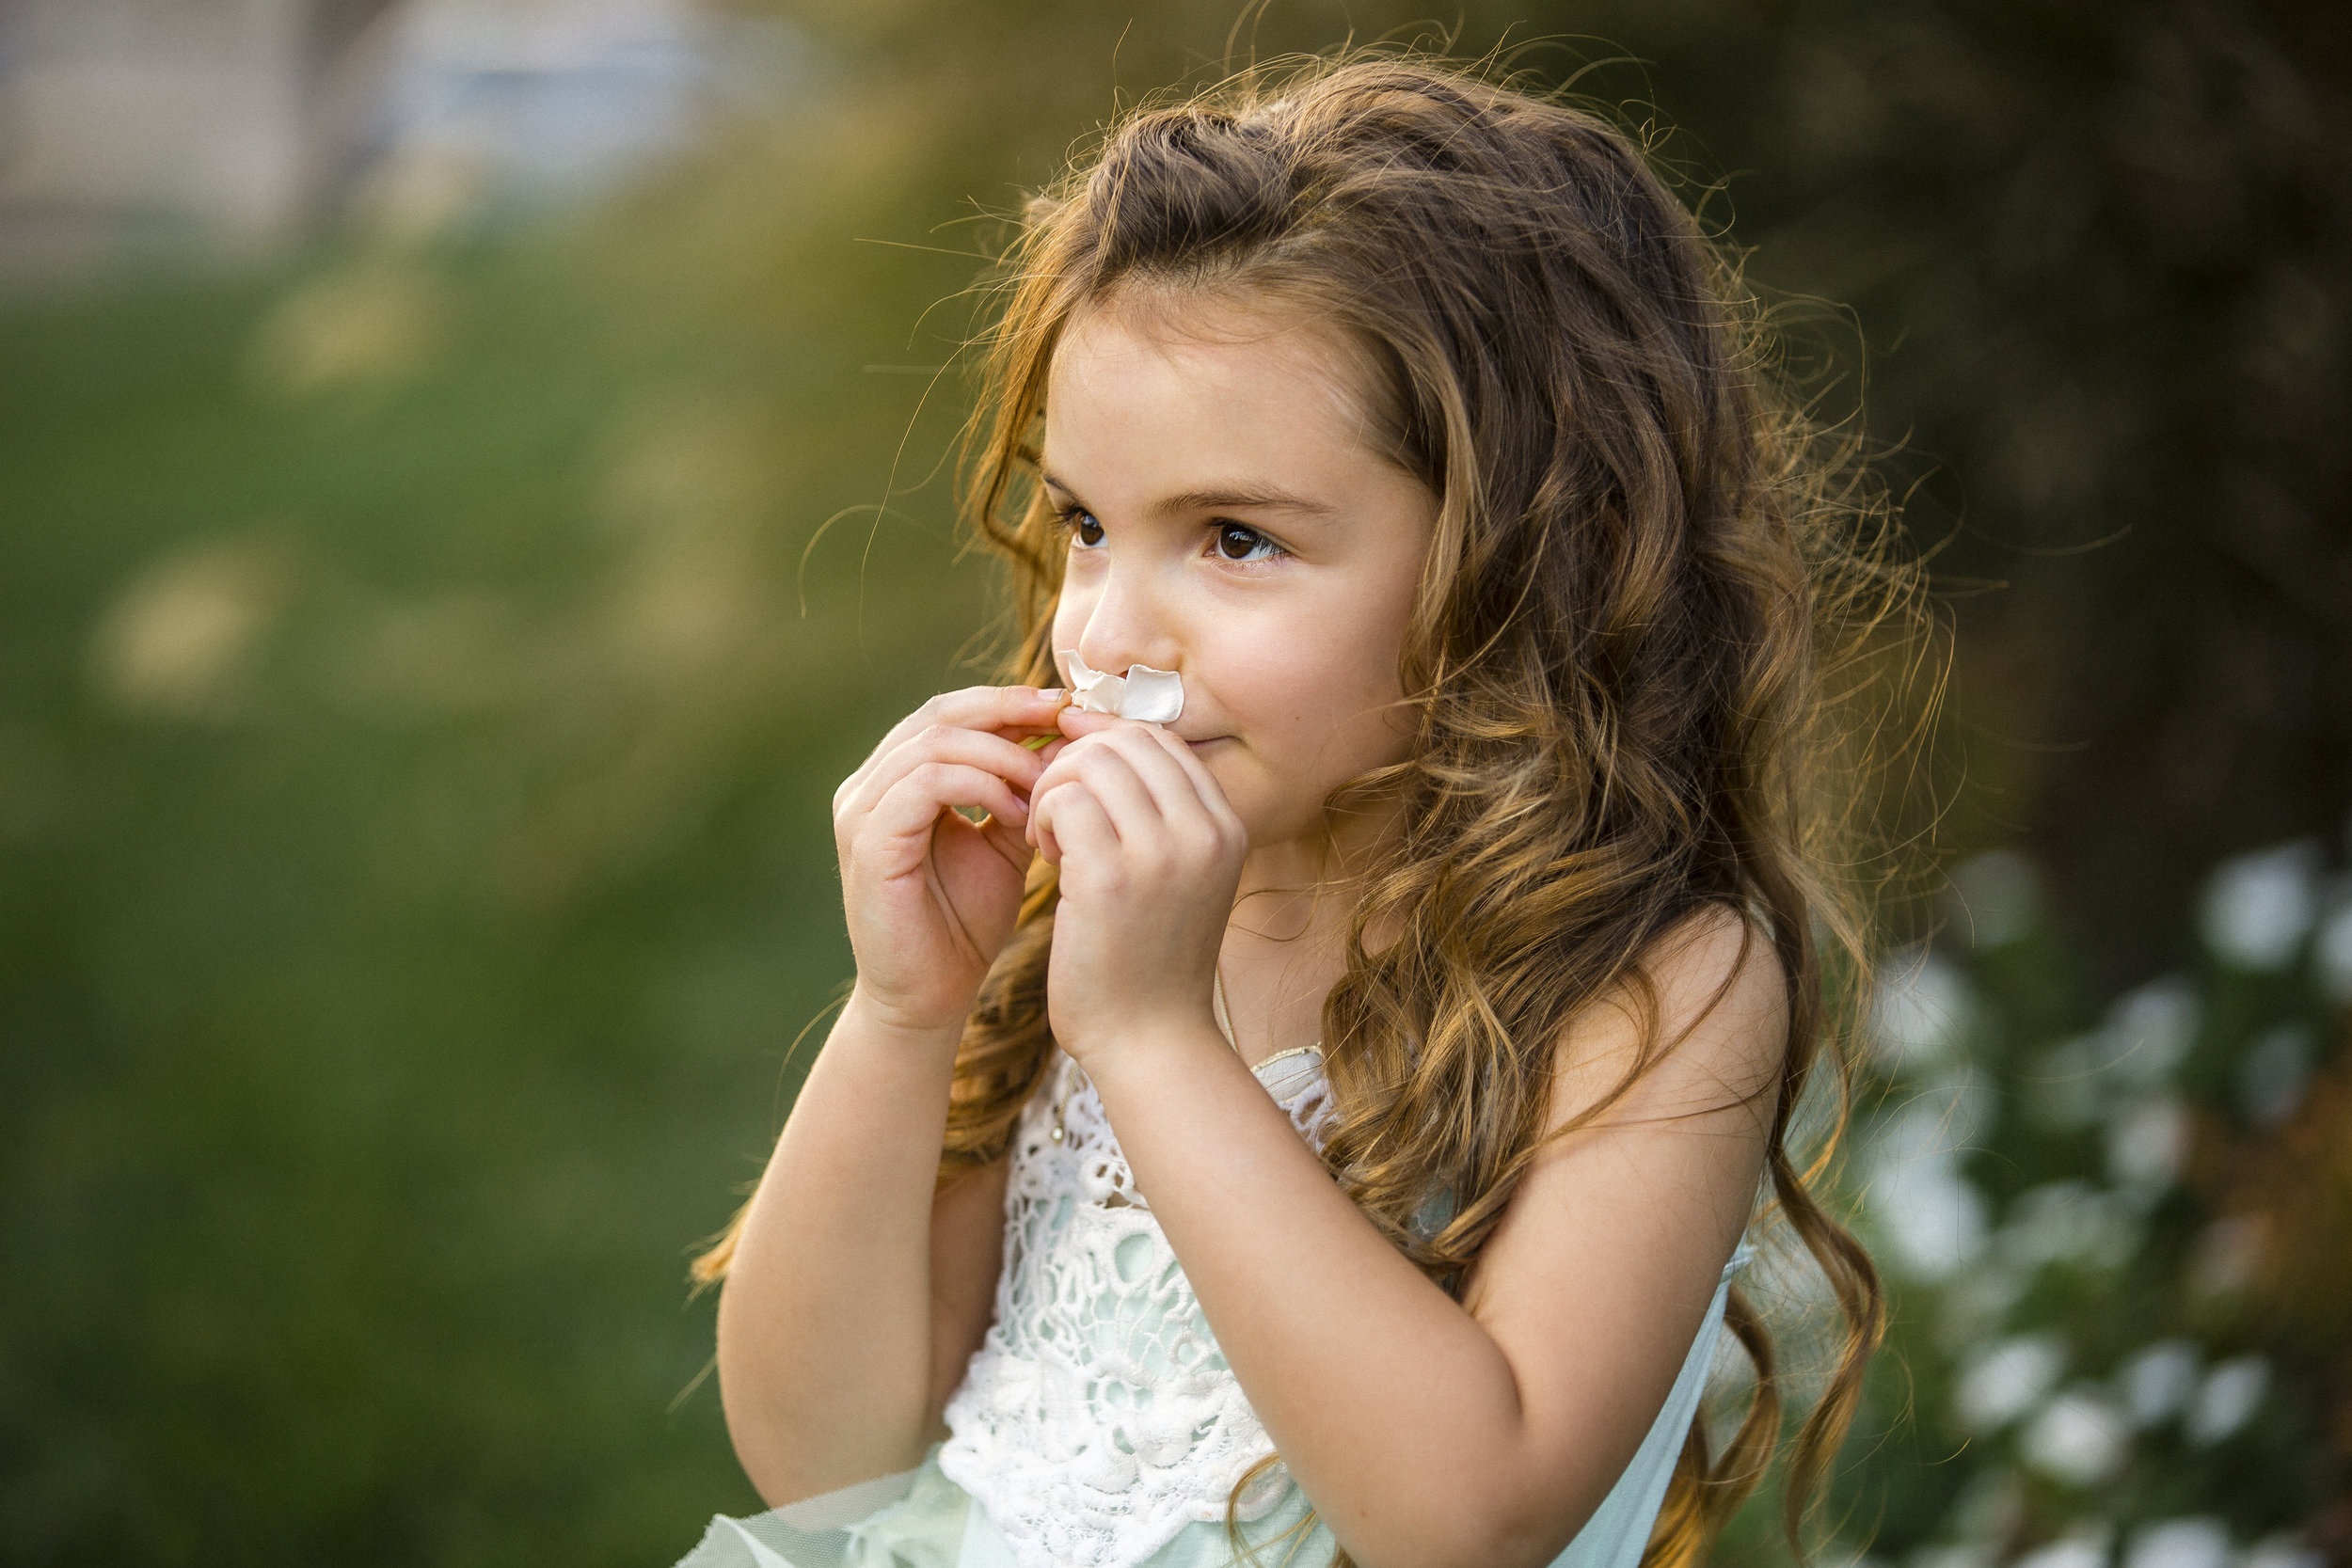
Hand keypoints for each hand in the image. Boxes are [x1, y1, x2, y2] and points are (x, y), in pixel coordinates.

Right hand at [833, 685, 1068, 1035]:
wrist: (929, 998)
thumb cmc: (965, 923)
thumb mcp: (1005, 841)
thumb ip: (1024, 789)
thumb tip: (1069, 735)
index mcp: (897, 778)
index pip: (952, 712)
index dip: (1010, 701)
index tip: (1070, 706)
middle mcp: (870, 785)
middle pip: (940, 714)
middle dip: (1009, 711)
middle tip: (1066, 720)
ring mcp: (861, 811)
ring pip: (933, 743)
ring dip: (1001, 754)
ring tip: (1047, 780)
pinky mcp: (867, 844)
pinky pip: (924, 786)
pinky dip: (978, 786)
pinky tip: (1019, 810)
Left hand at [1025, 710, 1248, 1062]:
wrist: (1150, 1043)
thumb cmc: (1151, 961)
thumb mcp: (1180, 878)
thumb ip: (1161, 815)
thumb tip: (1104, 742)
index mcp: (1227, 827)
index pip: (1161, 739)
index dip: (1106, 741)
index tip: (1074, 773)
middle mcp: (1205, 832)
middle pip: (1124, 740)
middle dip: (1075, 763)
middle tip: (1058, 814)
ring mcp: (1162, 853)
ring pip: (1090, 761)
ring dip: (1055, 790)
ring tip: (1053, 839)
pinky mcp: (1111, 878)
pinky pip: (1064, 801)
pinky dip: (1042, 818)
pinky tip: (1047, 859)